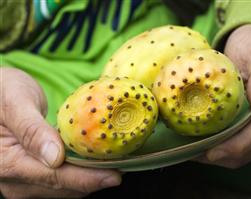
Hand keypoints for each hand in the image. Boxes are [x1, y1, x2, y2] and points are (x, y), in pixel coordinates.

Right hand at [0, 68, 120, 197]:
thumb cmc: (2, 90)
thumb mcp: (15, 101)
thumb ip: (32, 130)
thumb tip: (55, 158)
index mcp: (5, 162)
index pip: (53, 177)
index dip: (86, 179)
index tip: (114, 176)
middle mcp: (10, 178)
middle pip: (59, 188)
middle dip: (92, 181)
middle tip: (121, 168)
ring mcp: (19, 180)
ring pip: (60, 190)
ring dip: (87, 180)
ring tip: (112, 167)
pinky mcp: (28, 175)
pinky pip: (57, 182)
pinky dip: (78, 176)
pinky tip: (93, 165)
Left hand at [195, 24, 250, 167]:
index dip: (233, 145)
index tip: (207, 151)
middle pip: (250, 150)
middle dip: (220, 154)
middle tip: (190, 153)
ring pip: (243, 155)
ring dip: (217, 156)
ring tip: (191, 151)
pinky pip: (240, 150)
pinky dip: (220, 151)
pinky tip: (200, 146)